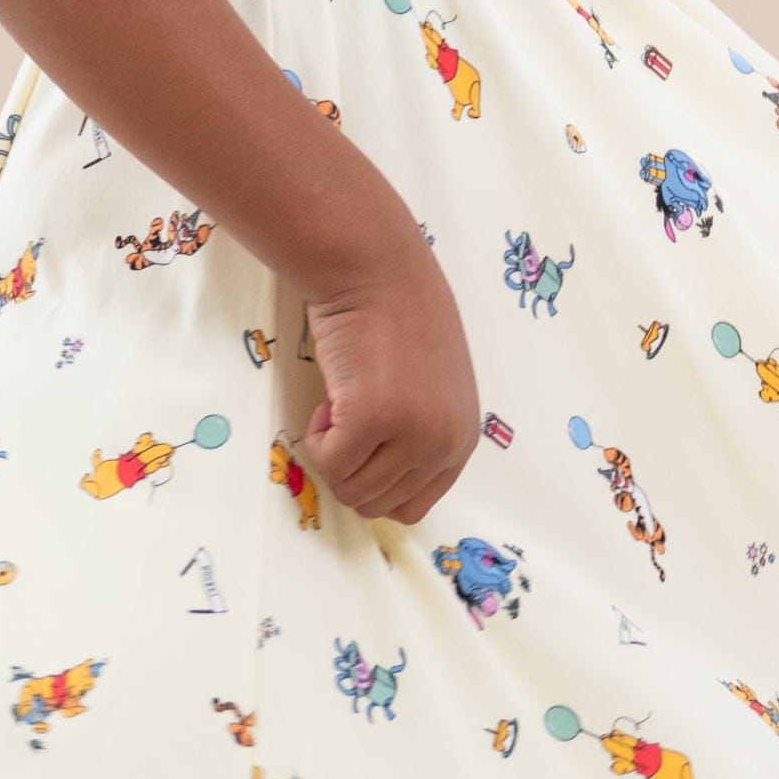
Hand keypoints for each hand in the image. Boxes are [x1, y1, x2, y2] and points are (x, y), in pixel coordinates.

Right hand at [298, 243, 482, 525]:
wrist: (378, 271)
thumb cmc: (398, 320)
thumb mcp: (431, 393)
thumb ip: (420, 437)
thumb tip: (383, 485)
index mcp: (461, 441)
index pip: (412, 507)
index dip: (374, 481)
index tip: (365, 442)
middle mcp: (444, 442)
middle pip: (377, 504)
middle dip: (350, 468)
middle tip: (347, 418)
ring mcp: (412, 432)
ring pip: (351, 489)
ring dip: (332, 452)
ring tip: (340, 404)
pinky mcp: (373, 416)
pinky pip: (328, 460)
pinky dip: (316, 436)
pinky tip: (330, 398)